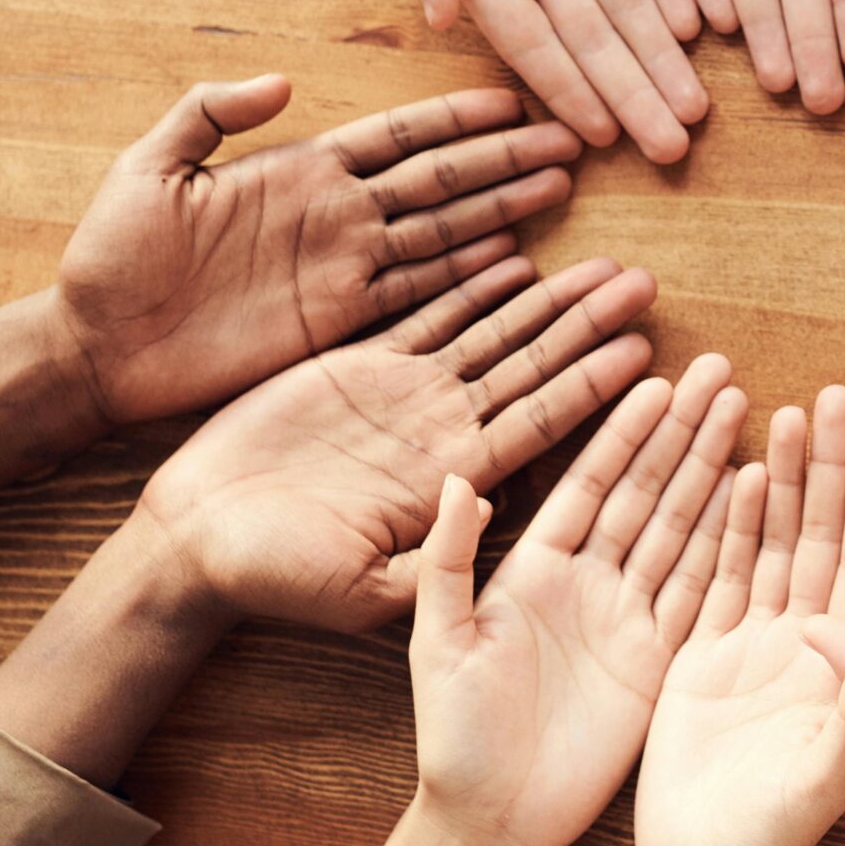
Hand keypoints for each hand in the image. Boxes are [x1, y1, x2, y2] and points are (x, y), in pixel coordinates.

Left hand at [54, 79, 577, 425]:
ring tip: (558, 189)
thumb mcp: (149, 169)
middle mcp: (335, 215)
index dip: (455, 118)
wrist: (95, 346)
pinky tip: (512, 261)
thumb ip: (209, 115)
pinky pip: (413, 294)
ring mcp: (341, 269)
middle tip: (569, 141)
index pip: (396, 136)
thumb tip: (280, 81)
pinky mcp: (335, 323)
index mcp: (300, 170)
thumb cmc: (111, 255)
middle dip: (503, 160)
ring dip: (501, 210)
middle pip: (438, 180)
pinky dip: (465, 279)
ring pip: (442, 233)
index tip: (514, 101)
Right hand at [134, 255, 655, 631]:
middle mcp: (443, 430)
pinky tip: (513, 255)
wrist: (197, 541)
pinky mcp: (362, 366)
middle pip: (534, 366)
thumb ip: (435, 559)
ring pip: (494, 333)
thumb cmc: (277, 579)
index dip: (594, 386)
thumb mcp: (365, 590)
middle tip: (647, 285)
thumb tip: (493, 510)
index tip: (647, 353)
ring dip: (548, 299)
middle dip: (590, 326)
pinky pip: (427, 312)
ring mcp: (407, 396)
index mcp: (453, 479)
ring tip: (605, 265)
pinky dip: (469, 284)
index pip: (542, 422)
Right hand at [348, 0, 709, 162]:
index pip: (532, 43)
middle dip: (633, 90)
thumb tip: (440, 17)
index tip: (602, 137)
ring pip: (634, 0)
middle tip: (675, 144)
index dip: (568, 88)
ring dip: (665, 54)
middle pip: (594, 36)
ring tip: (698, 108)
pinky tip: (710, 25)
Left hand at [367, 357, 748, 845]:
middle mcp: (587, 583)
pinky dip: (728, 545)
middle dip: (683, 432)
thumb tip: (459, 477)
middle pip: (645, 491)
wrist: (494, 818)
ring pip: (679, 529)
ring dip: (713, 473)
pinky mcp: (657, 660)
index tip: (658, 380)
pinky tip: (754, 499)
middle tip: (721, 374)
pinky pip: (699, 590)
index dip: (623, 432)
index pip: (590, 483)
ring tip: (746, 415)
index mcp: (534, 569)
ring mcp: (626, 618)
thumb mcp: (438, 639)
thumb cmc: (454, 732)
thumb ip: (449, 558)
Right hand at [633, 387, 844, 845]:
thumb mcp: (826, 779)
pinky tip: (735, 473)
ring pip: (770, 544)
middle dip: (828, 467)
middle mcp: (803, 644)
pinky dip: (727, 527)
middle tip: (836, 396)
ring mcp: (752, 644)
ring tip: (785, 412)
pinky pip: (717, 576)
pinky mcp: (702, 655)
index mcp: (843, 666)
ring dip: (780, 481)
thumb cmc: (773, 839)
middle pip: (819, 536)